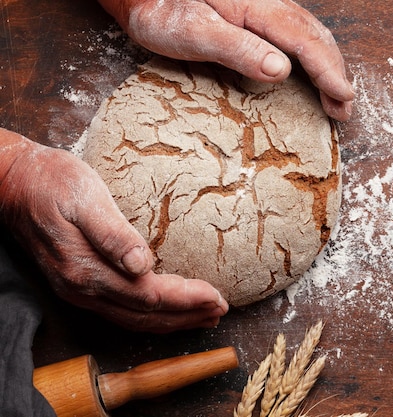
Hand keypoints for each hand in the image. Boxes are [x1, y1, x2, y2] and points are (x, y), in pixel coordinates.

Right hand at [0, 130, 227, 332]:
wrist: (12, 184)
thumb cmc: (51, 182)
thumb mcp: (84, 197)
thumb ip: (112, 234)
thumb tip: (142, 264)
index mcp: (87, 269)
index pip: (150, 295)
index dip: (186, 299)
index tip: (217, 296)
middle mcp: (83, 288)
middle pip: (146, 315)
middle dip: (187, 315)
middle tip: (220, 311)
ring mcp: (78, 290)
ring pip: (134, 318)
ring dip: (172, 320)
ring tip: (204, 317)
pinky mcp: (78, 284)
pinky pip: (122, 311)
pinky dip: (151, 315)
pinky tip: (165, 310)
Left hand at [98, 0, 354, 120]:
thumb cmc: (162, 12)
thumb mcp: (196, 33)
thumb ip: (239, 50)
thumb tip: (282, 70)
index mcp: (257, 6)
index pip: (306, 41)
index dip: (328, 71)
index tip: (344, 98)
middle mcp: (268, 3)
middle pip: (316, 36)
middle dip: (336, 72)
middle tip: (345, 107)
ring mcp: (264, 6)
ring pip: (310, 33)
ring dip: (329, 64)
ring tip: (339, 94)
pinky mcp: (257, 13)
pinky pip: (297, 33)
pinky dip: (314, 55)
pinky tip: (314, 70)